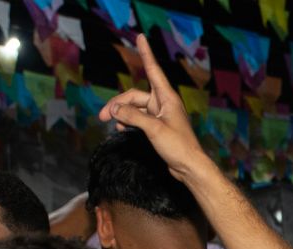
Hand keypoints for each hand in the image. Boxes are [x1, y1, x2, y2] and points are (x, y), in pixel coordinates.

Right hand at [99, 34, 210, 183]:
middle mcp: (164, 104)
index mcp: (167, 98)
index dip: (146, 54)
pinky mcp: (158, 128)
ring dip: (122, 114)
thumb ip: (134, 116)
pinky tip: (121, 128)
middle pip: (135, 96)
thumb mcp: (154, 129)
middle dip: (118, 103)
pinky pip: (139, 119)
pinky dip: (129, 121)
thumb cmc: (178, 146)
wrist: (189, 167)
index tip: (140, 37)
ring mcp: (161, 116)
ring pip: (135, 108)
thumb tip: (115, 109)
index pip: (153, 70)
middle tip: (103, 116)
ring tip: (109, 122)